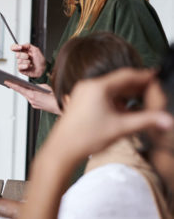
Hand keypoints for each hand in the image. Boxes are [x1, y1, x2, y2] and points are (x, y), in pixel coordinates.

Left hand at [5, 81, 60, 113]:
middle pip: (22, 92)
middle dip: (16, 86)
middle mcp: (31, 100)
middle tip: (9, 81)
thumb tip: (33, 86)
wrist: (61, 107)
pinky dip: (29, 94)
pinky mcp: (36, 106)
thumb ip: (37, 86)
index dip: (12, 84)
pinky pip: (31, 98)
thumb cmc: (55, 96)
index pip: (19, 88)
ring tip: (17, 84)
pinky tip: (28, 91)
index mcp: (33, 95)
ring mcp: (33, 104)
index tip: (6, 81)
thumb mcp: (45, 87)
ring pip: (26, 95)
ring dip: (23, 90)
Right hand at [11, 44, 45, 77]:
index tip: (20, 47)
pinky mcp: (20, 69)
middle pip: (17, 54)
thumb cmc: (40, 60)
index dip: (15, 47)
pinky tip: (29, 66)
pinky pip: (19, 66)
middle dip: (24, 56)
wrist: (43, 69)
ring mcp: (20, 63)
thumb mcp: (36, 50)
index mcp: (23, 51)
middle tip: (29, 57)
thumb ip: (27, 45)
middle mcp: (21, 56)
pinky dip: (26, 66)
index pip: (14, 47)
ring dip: (27, 61)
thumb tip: (21, 45)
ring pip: (19, 61)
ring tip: (31, 63)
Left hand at [47, 68, 173, 157]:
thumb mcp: (121, 128)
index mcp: (97, 87)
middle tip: (154, 90)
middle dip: (137, 86)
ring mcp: (83, 93)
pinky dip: (116, 100)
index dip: (144, 76)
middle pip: (119, 81)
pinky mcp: (80, 102)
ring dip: (127, 94)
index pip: (126, 75)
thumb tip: (166, 120)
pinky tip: (126, 109)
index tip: (157, 76)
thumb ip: (146, 121)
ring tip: (144, 100)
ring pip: (111, 89)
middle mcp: (88, 86)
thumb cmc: (85, 137)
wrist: (62, 149)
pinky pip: (102, 96)